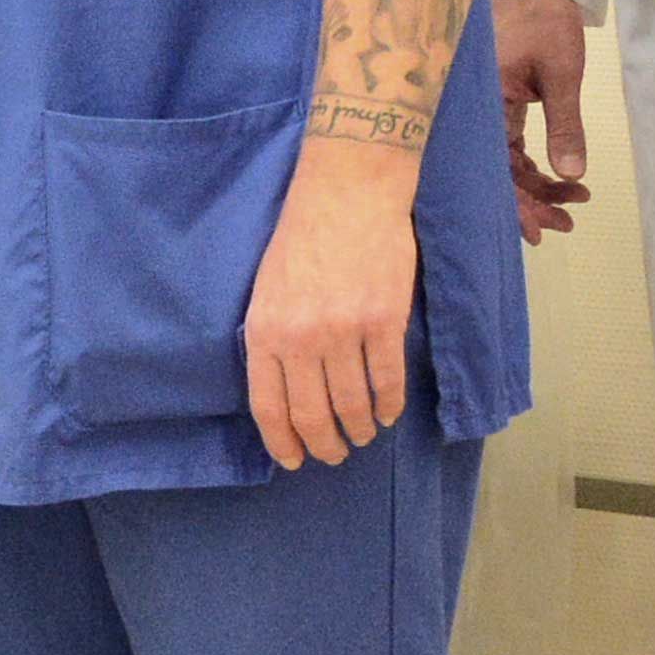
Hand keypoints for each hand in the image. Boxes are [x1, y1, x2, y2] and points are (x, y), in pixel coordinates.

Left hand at [243, 135, 421, 468]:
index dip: (283, 441)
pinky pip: (387, 380)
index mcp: (264, 331)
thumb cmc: (301, 239)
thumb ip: (271, 339)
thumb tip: (282, 391)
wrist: (346, 193)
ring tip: (364, 435)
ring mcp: (344, 330)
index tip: (295, 461)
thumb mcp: (265, 290)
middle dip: (325, 444)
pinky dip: (390, 405)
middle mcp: (301, 337)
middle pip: (312, 414)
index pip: (269, 405)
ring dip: (360, 429)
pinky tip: (389, 413)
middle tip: (335, 454)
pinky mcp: (384, 321)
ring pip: (353, 403)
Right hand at [496, 0, 592, 244]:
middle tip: (567, 222)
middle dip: (531, 201)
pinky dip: (532, 162)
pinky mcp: (497, 101)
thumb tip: (572, 175)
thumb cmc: (544, 22)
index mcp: (481, 105)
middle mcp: (476, 112)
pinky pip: (508, 143)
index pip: (493, 166)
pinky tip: (556, 177)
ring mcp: (485, 108)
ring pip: (505, 160)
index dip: (515, 203)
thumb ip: (565, 125)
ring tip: (573, 202)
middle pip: (497, 170)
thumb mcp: (560, 74)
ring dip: (536, 184)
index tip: (540, 230)